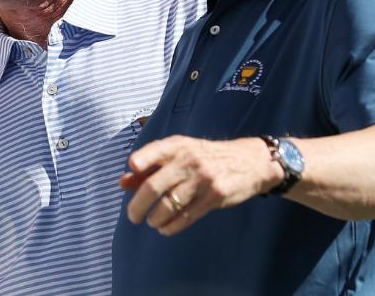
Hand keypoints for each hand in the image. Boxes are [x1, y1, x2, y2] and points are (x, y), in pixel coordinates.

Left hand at [119, 136, 279, 234]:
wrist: (251, 162)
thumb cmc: (207, 157)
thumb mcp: (181, 153)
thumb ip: (150, 167)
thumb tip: (122, 183)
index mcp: (178, 146)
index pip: (154, 151)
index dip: (139, 162)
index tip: (130, 174)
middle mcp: (189, 160)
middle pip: (154, 186)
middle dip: (138, 206)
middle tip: (133, 216)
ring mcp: (203, 179)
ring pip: (169, 205)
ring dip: (155, 218)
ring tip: (152, 222)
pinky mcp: (215, 197)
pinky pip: (187, 216)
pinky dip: (171, 226)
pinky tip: (165, 229)